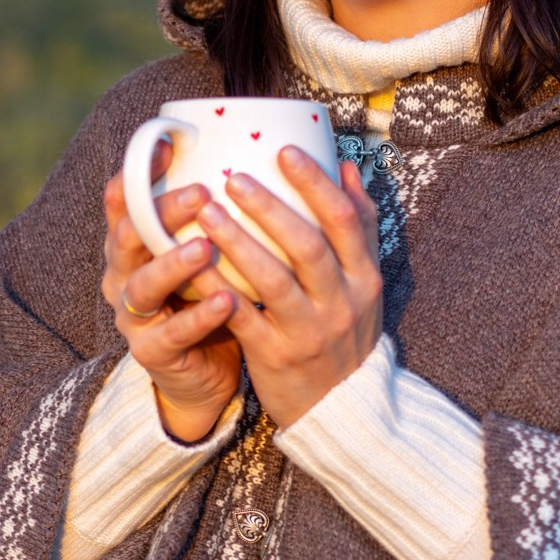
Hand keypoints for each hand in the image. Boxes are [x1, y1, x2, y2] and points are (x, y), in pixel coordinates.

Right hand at [101, 140, 242, 441]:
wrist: (204, 375)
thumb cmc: (214, 299)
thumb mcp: (213, 252)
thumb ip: (226, 212)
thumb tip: (275, 152)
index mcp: (137, 244)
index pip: (125, 200)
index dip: (138, 172)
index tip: (168, 144)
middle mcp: (126, 274)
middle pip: (129, 236)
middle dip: (161, 212)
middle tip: (201, 193)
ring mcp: (135, 315)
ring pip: (142, 284)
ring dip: (173, 264)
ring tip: (205, 247)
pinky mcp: (152, 353)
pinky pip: (172, 334)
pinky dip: (198, 316)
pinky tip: (227, 301)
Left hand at [189, 147, 382, 427]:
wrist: (343, 409)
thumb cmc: (347, 331)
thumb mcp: (365, 282)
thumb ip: (359, 226)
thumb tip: (348, 167)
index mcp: (365, 277)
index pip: (346, 220)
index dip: (315, 183)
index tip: (283, 151)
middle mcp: (343, 302)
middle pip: (307, 246)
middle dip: (269, 207)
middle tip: (232, 176)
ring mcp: (309, 331)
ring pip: (273, 280)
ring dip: (237, 242)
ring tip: (205, 211)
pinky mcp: (276, 356)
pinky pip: (243, 317)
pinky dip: (218, 289)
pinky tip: (194, 264)